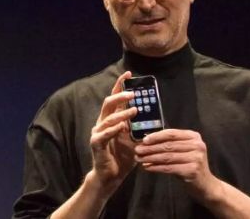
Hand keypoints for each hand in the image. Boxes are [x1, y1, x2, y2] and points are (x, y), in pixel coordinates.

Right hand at [88, 71, 137, 192]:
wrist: (111, 175)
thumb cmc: (122, 156)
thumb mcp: (134, 138)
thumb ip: (139, 126)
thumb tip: (153, 115)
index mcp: (111, 119)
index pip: (114, 98)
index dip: (120, 85)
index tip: (128, 74)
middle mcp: (102, 123)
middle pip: (108, 104)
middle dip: (120, 96)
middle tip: (133, 93)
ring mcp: (98, 132)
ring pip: (108, 118)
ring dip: (122, 113)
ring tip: (135, 110)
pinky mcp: (96, 143)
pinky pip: (104, 134)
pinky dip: (113, 129)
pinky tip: (122, 127)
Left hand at [134, 129, 219, 198]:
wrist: (205, 185)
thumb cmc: (190, 165)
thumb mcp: (183, 151)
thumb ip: (169, 144)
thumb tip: (146, 142)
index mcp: (194, 137)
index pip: (171, 133)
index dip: (156, 136)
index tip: (143, 140)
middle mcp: (197, 145)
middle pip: (168, 145)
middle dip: (150, 148)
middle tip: (137, 150)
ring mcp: (196, 158)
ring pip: (167, 156)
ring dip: (150, 158)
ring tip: (139, 159)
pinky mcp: (192, 170)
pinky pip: (169, 168)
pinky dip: (156, 167)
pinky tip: (147, 167)